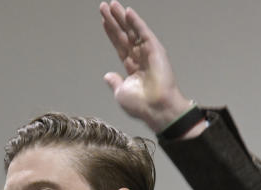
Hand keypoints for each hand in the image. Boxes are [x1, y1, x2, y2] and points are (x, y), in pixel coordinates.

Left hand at [99, 2, 193, 132]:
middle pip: (123, 35)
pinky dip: (136, 22)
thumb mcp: (121, 93)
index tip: (103, 21)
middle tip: (104, 6)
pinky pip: (144, 32)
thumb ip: (115, 82)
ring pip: (132, 31)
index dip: (111, 33)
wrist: (156, 108)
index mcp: (132, 67)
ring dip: (122, 17)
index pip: (119, 45)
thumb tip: (107, 75)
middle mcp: (139, 57)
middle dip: (114, 21)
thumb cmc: (141, 105)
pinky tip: (127, 12)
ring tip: (111, 4)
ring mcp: (148, 52)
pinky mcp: (155, 49)